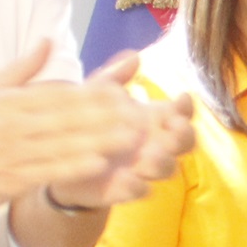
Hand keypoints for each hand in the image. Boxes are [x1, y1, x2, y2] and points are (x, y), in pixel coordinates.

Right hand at [0, 44, 151, 212]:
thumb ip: (22, 68)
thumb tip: (48, 40)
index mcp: (11, 100)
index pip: (59, 93)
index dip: (93, 93)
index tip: (125, 92)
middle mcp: (13, 122)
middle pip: (67, 117)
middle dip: (106, 116)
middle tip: (142, 115)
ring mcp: (13, 151)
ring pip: (63, 144)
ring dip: (99, 141)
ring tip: (132, 139)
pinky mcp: (11, 178)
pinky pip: (48, 170)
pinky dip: (74, 166)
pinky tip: (100, 164)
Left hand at [38, 52, 197, 210]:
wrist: (60, 158)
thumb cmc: (86, 121)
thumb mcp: (95, 95)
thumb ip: (115, 77)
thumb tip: (133, 55)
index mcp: (152, 119)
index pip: (181, 113)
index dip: (186, 108)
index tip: (182, 98)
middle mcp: (154, 144)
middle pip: (184, 143)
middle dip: (184, 136)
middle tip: (175, 129)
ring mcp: (142, 169)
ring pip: (166, 169)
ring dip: (162, 162)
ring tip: (149, 157)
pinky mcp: (125, 190)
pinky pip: (138, 191)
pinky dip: (136, 187)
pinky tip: (128, 178)